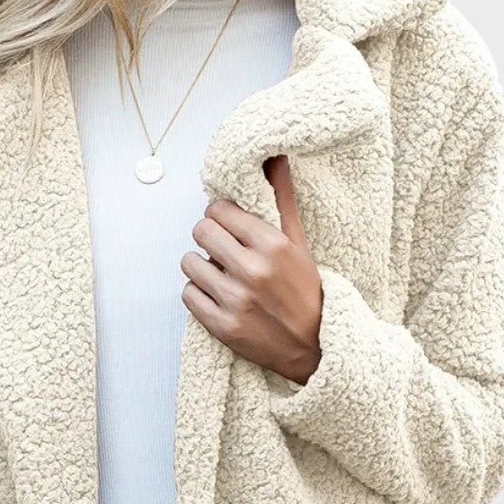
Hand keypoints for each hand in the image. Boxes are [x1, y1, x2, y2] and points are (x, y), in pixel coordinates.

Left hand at [181, 155, 322, 384]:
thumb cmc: (306, 290)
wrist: (314, 345)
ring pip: (189, 263)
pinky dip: (198, 293)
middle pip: (200, 232)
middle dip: (209, 237)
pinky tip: (216, 295)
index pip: (220, 210)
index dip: (220, 215)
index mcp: (272, 245)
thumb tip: (275, 157)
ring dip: (200, 266)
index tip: (228, 225)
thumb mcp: (299, 243)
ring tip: (219, 273)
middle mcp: (252, 271)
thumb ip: (282, 199)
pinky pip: (188, 294)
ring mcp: (235, 301)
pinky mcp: (222, 326)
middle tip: (222, 249)